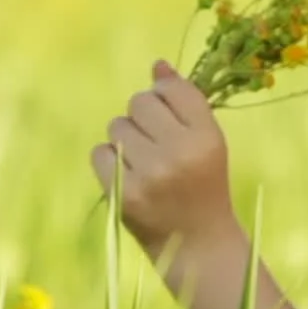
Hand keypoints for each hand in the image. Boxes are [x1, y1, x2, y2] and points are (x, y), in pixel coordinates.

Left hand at [90, 60, 237, 250]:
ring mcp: (150, 174)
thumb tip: (158, 64)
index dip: (165, 96)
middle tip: (156, 143)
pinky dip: (109, 161)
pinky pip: (99, 152)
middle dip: (142, 116)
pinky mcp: (123, 193)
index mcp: (207, 137)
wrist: (197, 244)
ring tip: (144, 163)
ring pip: (117, 126)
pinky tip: (127, 176)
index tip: (170, 117)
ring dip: (125, 139)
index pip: (172, 89)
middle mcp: (180, 153)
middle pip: (139, 102)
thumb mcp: (208, 143)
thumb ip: (185, 102)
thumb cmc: (203, 185)